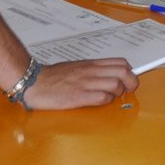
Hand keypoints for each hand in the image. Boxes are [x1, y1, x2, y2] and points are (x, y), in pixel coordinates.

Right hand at [21, 59, 138, 109]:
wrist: (33, 82)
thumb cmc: (53, 76)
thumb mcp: (76, 67)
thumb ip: (93, 70)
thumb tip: (109, 75)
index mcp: (91, 64)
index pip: (120, 63)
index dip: (130, 72)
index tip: (130, 79)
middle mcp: (90, 72)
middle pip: (123, 72)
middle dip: (131, 82)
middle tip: (128, 90)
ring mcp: (85, 84)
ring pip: (115, 85)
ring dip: (118, 93)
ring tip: (112, 97)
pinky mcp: (77, 96)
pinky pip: (101, 98)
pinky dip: (106, 101)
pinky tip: (100, 102)